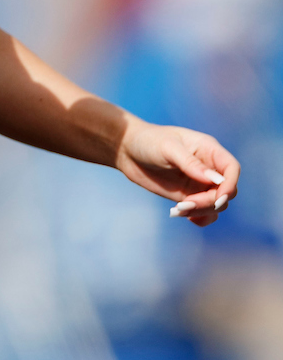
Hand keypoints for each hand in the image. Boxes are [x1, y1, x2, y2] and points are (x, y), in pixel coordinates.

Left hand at [116, 120, 239, 226]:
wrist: (127, 150)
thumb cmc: (148, 141)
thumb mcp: (168, 148)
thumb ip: (191, 163)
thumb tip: (217, 180)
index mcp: (208, 149)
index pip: (232, 168)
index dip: (229, 185)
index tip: (217, 198)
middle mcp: (208, 167)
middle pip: (226, 191)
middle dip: (210, 201)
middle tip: (184, 203)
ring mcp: (200, 183)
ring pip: (216, 204)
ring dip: (201, 211)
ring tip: (177, 209)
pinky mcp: (189, 195)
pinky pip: (205, 212)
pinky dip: (199, 218)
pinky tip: (181, 215)